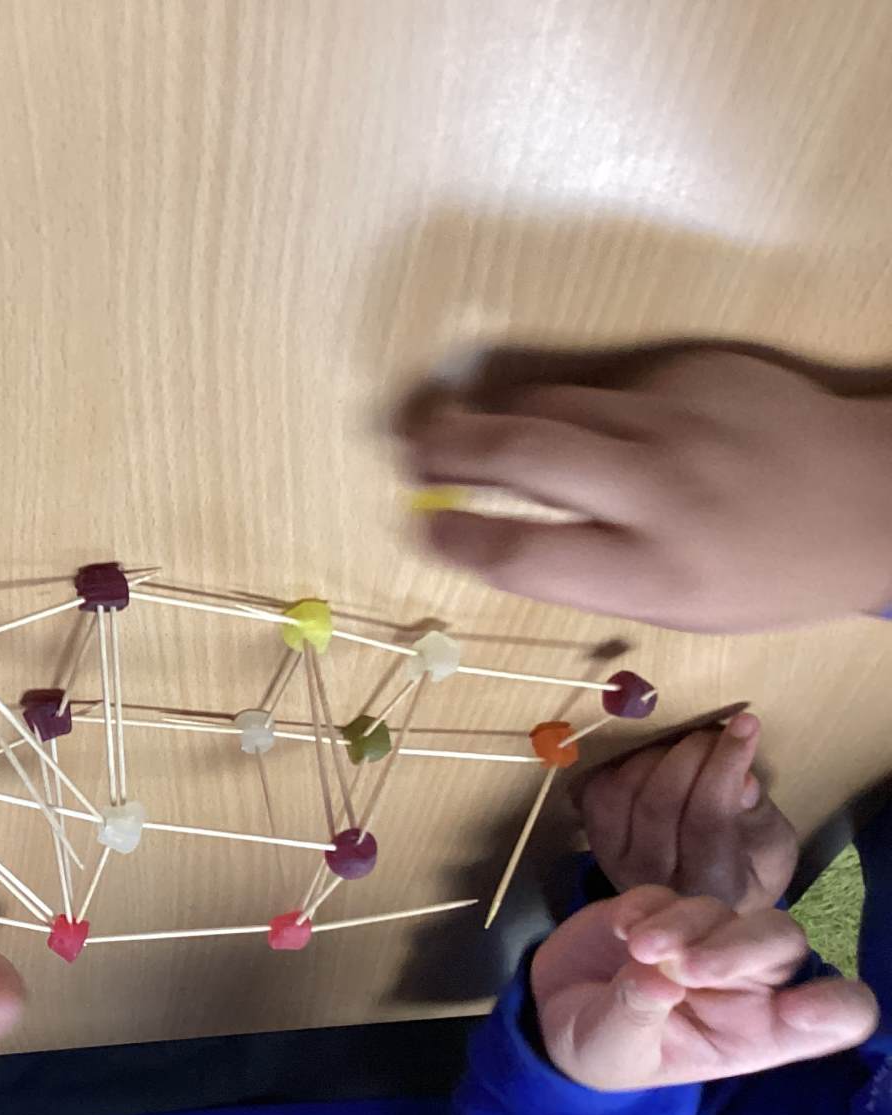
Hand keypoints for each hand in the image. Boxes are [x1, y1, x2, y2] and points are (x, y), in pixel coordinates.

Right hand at [399, 349, 891, 630]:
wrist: (878, 496)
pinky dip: (573, 406)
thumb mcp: (678, 605)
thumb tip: (492, 534)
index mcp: (653, 571)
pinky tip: (582, 427)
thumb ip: (587, 570)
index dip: (455, 538)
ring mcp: (677, 417)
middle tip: (409, 452)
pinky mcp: (693, 369)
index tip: (424, 528)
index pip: (521, 553)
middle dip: (448, 448)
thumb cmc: (767, 574)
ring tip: (455, 428)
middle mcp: (659, 489)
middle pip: (521, 453)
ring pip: (551, 404)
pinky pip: (605, 386)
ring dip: (493, 417)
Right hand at [531, 886, 877, 1091]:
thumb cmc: (601, 1051)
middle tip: (684, 965)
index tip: (796, 1009)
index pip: (836, 1016)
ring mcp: (704, 939)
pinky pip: (671, 893)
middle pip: (782, 943)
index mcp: (758, 1031)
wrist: (547, 1015)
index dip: (836, 1006)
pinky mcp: (661, 908)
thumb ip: (636, 1019)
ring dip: (684, 927)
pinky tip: (620, 930)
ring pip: (725, 912)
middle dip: (741, 948)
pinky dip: (648, 906)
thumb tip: (658, 978)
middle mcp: (744, 981)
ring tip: (638, 948)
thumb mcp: (616, 1053)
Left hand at [578, 712, 795, 913]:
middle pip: (660, 804)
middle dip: (691, 755)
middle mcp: (656, 881)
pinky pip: (599, 794)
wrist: (705, 898)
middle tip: (715, 733)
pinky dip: (625, 767)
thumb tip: (741, 779)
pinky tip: (657, 763)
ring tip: (689, 748)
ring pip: (624, 794)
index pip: (708, 821)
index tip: (745, 724)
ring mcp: (618, 862)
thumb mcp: (775, 846)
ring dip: (657, 757)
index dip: (724, 767)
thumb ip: (758, 814)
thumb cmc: (751, 866)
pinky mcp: (596, 843)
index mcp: (714, 887)